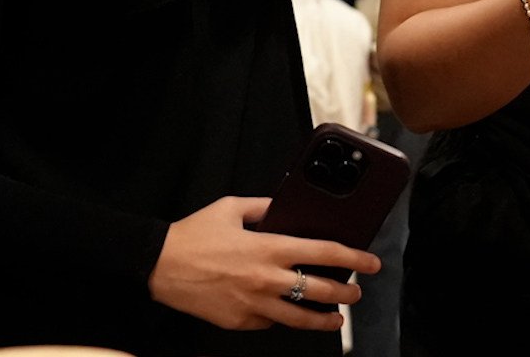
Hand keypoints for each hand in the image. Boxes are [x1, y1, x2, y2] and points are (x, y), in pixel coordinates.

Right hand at [147, 197, 380, 331]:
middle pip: (320, 291)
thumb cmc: (193, 235)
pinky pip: (268, 322)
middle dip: (346, 294)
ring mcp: (253, 304)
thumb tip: (285, 206)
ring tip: (335, 318)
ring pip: (299, 318)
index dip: (354, 259)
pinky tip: (286, 313)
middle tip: (355, 293)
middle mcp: (266, 278)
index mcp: (269, 248)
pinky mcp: (238, 322)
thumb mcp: (232, 208)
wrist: (157, 265)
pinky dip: (280, 317)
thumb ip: (265, 207)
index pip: (325, 254)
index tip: (371, 262)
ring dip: (323, 319)